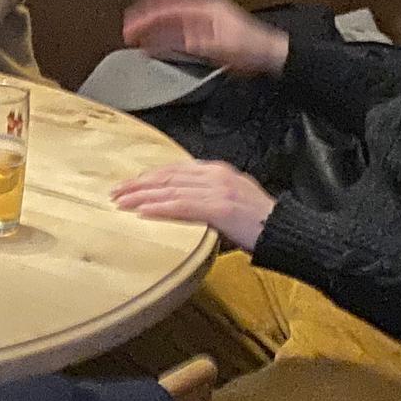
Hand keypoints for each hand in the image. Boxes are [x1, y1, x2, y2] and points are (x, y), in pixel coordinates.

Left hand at [110, 159, 276, 251]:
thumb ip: (206, 197)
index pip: (175, 169)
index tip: (130, 184)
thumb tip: (181, 204)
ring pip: (170, 189)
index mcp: (217, 170)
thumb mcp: (230, 201)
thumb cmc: (258, 222)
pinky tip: (142, 211)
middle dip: (139, 184)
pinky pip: (182, 206)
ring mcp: (218, 189)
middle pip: (168, 176)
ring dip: (142, 196)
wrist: (284, 230)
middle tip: (116, 192)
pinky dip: (159, 208)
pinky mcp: (220, 207)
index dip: (150, 176)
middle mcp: (215, 175)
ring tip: (121, 202)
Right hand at [120, 0, 288, 76]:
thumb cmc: (250, 46)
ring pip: (170, 13)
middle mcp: (202, 7)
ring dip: (152, 23)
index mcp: (204, 6)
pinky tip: (157, 40)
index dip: (146, 15)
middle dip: (144, 16)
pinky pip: (178, 23)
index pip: (167, 4)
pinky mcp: (206, 26)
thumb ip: (194, 41)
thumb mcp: (220, 46)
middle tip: (127, 29)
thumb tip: (170, 39)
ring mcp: (204, 15)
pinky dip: (163, 30)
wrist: (270, 51)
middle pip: (165, 5)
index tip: (131, 26)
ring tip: (136, 34)